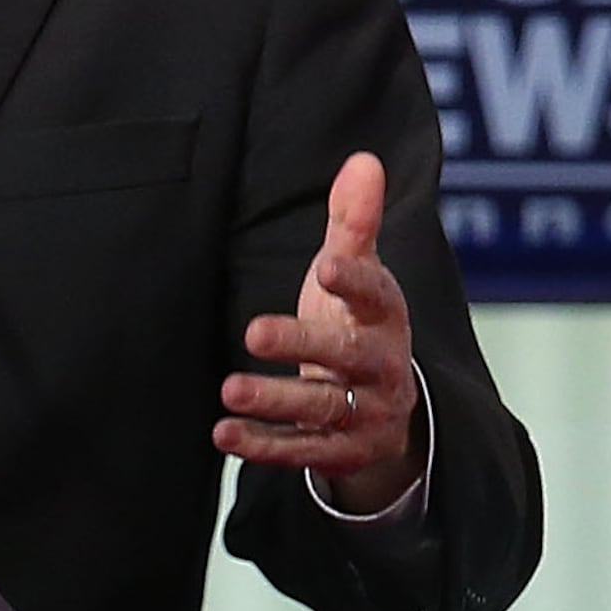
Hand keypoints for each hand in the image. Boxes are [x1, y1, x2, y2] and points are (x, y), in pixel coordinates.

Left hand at [217, 151, 422, 514]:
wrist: (384, 410)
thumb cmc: (356, 324)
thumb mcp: (358, 275)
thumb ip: (354, 222)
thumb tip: (364, 158)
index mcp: (385, 317)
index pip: (377, 296)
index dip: (355, 281)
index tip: (326, 266)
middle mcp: (382, 366)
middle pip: (347, 356)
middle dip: (303, 345)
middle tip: (253, 332)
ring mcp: (366, 413)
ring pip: (323, 409)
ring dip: (276, 401)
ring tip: (230, 390)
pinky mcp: (342, 452)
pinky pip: (303, 452)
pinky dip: (265, 445)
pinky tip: (224, 434)